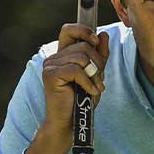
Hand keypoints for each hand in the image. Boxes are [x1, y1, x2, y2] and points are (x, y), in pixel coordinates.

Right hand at [26, 23, 109, 153]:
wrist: (70, 123)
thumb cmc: (82, 101)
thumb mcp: (95, 75)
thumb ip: (99, 55)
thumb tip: (103, 35)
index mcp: (63, 55)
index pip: (69, 30)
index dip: (84, 30)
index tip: (95, 40)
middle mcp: (54, 57)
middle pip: (83, 45)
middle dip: (98, 61)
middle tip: (99, 79)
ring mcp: (50, 65)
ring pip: (81, 57)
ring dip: (94, 73)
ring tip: (95, 88)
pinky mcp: (51, 75)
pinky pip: (77, 70)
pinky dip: (88, 82)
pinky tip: (90, 92)